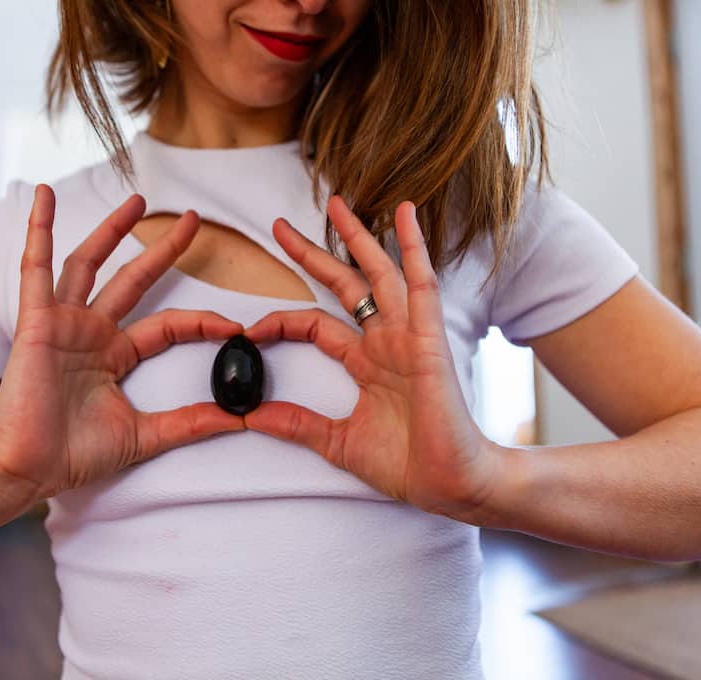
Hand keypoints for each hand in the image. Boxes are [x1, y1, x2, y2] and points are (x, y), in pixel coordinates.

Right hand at [0, 184, 245, 499]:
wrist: (28, 469)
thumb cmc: (74, 455)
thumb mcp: (144, 436)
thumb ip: (190, 423)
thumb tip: (241, 419)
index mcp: (116, 355)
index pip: (167, 326)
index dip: (201, 322)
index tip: (235, 326)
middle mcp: (92, 332)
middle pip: (134, 279)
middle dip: (163, 250)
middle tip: (192, 219)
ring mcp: (63, 323)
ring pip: (90, 263)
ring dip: (111, 229)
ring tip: (137, 199)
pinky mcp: (36, 321)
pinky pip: (35, 267)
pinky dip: (39, 230)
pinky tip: (45, 197)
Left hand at [241, 195, 503, 520]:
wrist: (450, 484)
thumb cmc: (408, 464)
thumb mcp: (338, 442)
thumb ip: (297, 424)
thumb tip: (252, 416)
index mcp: (365, 363)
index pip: (315, 324)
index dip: (282, 319)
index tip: (250, 329)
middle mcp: (384, 342)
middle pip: (343, 285)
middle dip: (311, 254)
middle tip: (278, 227)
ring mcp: (407, 336)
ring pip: (378, 274)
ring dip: (358, 237)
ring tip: (337, 203)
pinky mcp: (428, 339)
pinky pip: (421, 284)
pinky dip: (413, 247)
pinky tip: (404, 214)